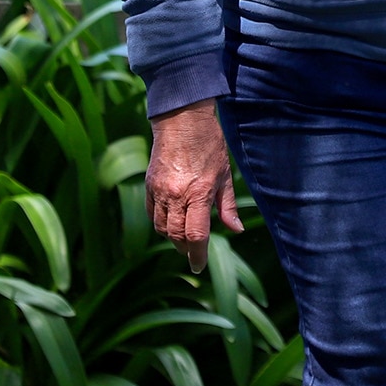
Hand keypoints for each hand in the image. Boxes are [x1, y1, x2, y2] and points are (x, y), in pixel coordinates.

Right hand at [146, 99, 242, 271]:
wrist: (182, 118)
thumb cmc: (209, 143)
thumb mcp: (225, 174)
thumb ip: (227, 206)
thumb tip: (235, 230)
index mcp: (198, 193)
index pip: (196, 235)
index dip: (197, 255)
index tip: (199, 266)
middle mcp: (176, 195)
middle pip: (175, 235)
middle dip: (184, 249)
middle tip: (193, 253)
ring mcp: (159, 190)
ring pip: (160, 227)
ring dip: (171, 237)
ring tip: (183, 238)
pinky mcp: (149, 184)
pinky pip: (151, 213)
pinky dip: (159, 223)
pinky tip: (170, 222)